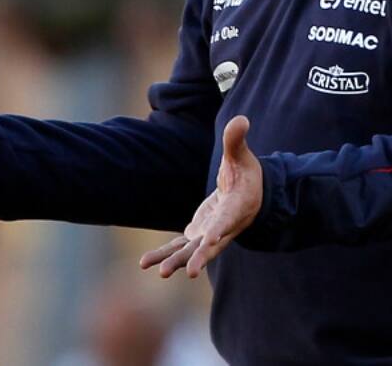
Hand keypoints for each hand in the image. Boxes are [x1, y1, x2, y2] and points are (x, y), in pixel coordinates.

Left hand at [140, 115, 261, 278]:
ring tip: (157, 270)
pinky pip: (179, 247)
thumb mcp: (242, 156)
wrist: (247, 194)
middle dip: (199, 258)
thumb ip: (236, 141)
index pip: (229, 219)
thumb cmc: (246, 173)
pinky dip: (164, 254)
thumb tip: (240, 119)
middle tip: (189, 272)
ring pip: (191, 251)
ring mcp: (209, 234)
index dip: (221, 229)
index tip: (212, 239)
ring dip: (175, 260)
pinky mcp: (196, 234)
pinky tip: (145, 263)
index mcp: (237, 207)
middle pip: (211, 246)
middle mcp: (224, 227)